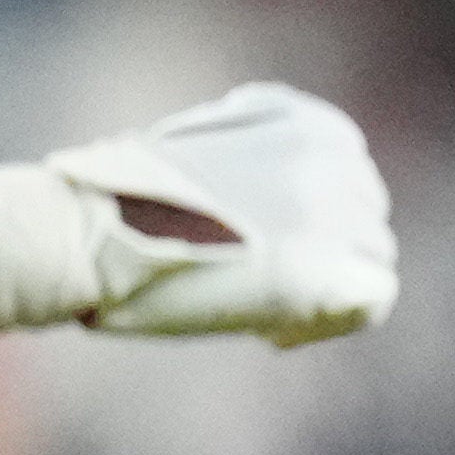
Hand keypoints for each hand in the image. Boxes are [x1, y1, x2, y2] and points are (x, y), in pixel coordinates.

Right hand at [50, 85, 396, 345]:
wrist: (82, 231)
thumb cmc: (118, 197)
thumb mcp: (204, 148)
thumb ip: (262, 165)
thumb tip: (294, 208)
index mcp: (306, 123)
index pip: (348, 171)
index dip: (315, 213)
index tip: (270, 239)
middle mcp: (333, 163)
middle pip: (362, 216)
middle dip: (321, 248)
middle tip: (258, 278)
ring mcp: (331, 217)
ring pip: (370, 258)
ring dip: (325, 285)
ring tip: (258, 306)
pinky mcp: (319, 274)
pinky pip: (372, 299)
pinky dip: (334, 320)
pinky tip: (274, 331)